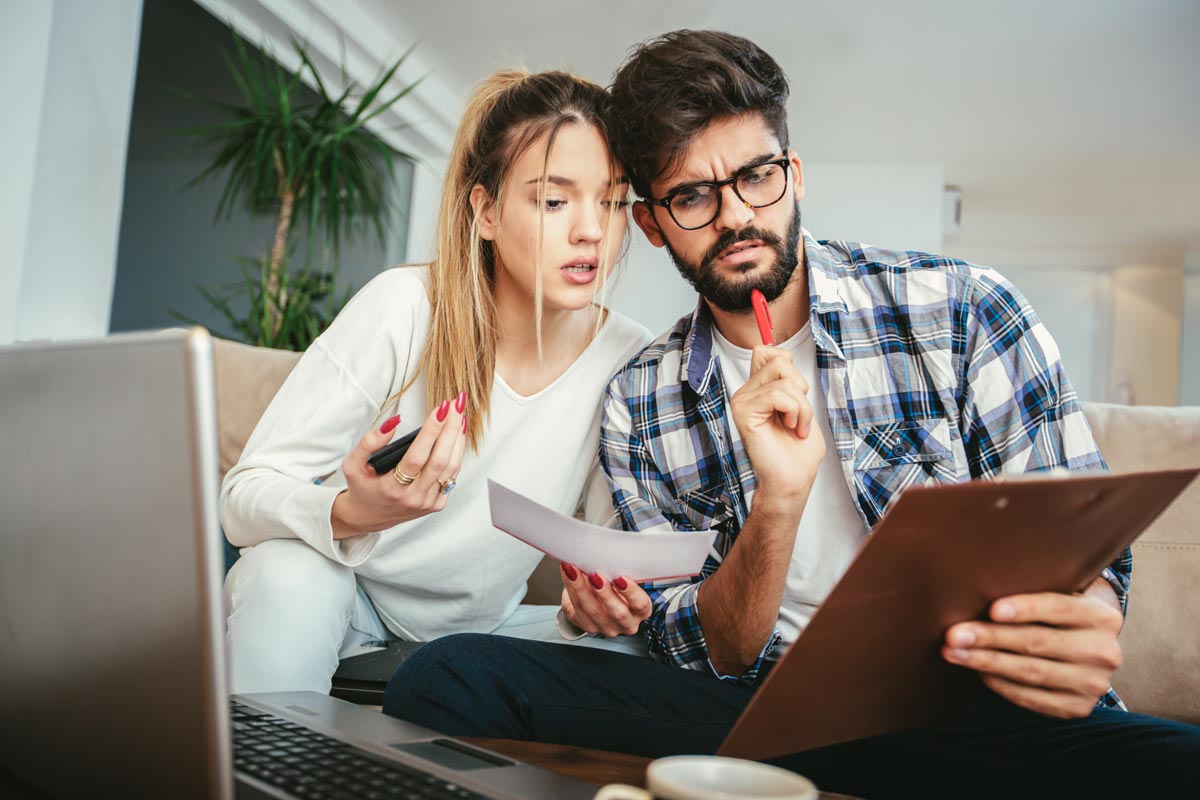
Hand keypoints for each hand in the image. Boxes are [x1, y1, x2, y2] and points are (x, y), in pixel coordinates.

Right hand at [331, 393, 466, 537]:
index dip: (431, 432)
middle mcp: (413, 498)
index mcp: (392, 488)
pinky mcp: (437, 504)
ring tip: (459, 416)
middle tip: (455, 406)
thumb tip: (392, 424)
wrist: (370, 516)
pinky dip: (457, 454)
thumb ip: (368, 443)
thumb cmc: (363, 487)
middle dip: (450, 430)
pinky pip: (452, 476)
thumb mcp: (353, 465)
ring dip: (457, 439)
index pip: (416, 457)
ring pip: (451, 468)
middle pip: (440, 460)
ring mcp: (427, 502)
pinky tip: (456, 436)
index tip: (441, 409)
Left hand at [560, 563, 651, 636]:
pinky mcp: (587, 626)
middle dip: (604, 593)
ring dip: (581, 588)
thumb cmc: (615, 584)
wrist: (598, 598)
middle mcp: (626, 623)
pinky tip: (567, 573)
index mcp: (640, 610)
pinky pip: (577, 608)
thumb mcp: (623, 576)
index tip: (620, 577)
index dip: (631, 592)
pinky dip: (571, 588)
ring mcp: (606, 627)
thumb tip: (607, 552)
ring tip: (574, 569)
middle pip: (618, 613)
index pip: (640, 604)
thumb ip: (619, 569)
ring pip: (593, 610)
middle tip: (594, 574)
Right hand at [729, 346, 825, 507]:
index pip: (767, 351)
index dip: (788, 365)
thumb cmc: (798, 451)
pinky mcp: (744, 413)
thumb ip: (789, 380)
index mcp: (757, 390)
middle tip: (798, 415)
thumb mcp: (801, 406)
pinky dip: (795, 411)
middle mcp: (745, 393)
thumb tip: (783, 357)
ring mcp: (742, 401)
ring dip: (802, 405)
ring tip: (796, 426)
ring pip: (783, 377)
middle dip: (800, 387)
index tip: (797, 396)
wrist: (792, 481)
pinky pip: (778, 394)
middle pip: (778, 359)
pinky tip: (791, 428)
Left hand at [942, 591, 1123, 717]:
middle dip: (991, 638)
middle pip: (1039, 642)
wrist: (1089, 648)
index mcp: (1102, 616)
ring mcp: (1093, 684)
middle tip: (953, 635)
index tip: (992, 610)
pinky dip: (1000, 684)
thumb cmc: (1057, 613)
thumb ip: (1033, 588)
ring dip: (986, 663)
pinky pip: (1031, 698)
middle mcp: (1104, 652)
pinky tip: (976, 671)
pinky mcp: (1077, 707)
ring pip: (1031, 672)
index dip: (1025, 609)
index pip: (1059, 608)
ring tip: (953, 653)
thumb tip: (977, 586)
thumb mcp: (1060, 594)